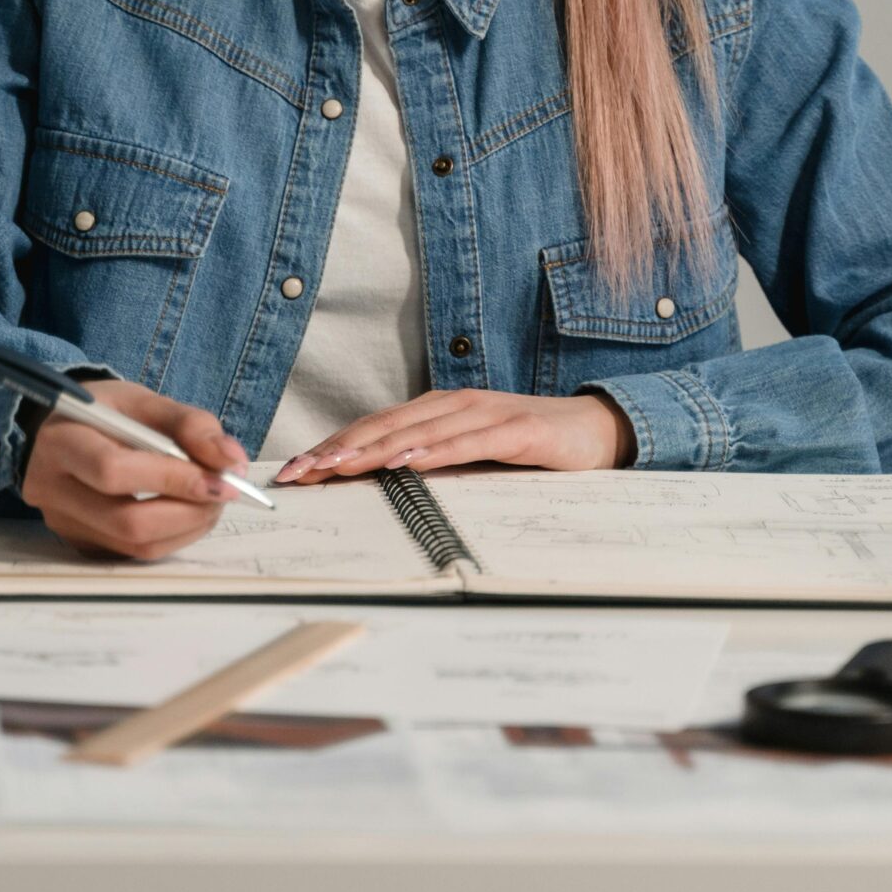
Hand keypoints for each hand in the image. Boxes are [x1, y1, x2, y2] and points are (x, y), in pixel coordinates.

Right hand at [21, 381, 249, 561]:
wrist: (64, 432)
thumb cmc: (106, 414)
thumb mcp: (144, 401)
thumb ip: (190, 425)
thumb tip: (231, 461)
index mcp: (61, 442)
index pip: (113, 471)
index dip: (171, 479)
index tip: (219, 478)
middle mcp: (51, 489)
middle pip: (125, 520)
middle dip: (188, 510)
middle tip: (224, 492)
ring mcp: (63, 523)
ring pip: (135, 545)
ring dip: (187, 526)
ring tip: (211, 499)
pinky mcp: (81, 543)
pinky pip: (134, 553)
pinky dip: (173, 535)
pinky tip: (187, 511)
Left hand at [272, 388, 635, 482]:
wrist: (597, 428)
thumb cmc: (528, 445)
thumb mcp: (470, 454)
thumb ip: (431, 461)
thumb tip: (374, 486)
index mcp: (438, 410)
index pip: (375, 427)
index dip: (333, 446)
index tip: (295, 470)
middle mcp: (456, 405)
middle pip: (387, 426)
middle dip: (338, 449)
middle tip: (300, 473)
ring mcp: (487, 413)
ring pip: (420, 432)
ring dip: (375, 450)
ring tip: (338, 467)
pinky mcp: (518, 430)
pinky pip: (471, 442)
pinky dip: (438, 452)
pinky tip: (411, 464)